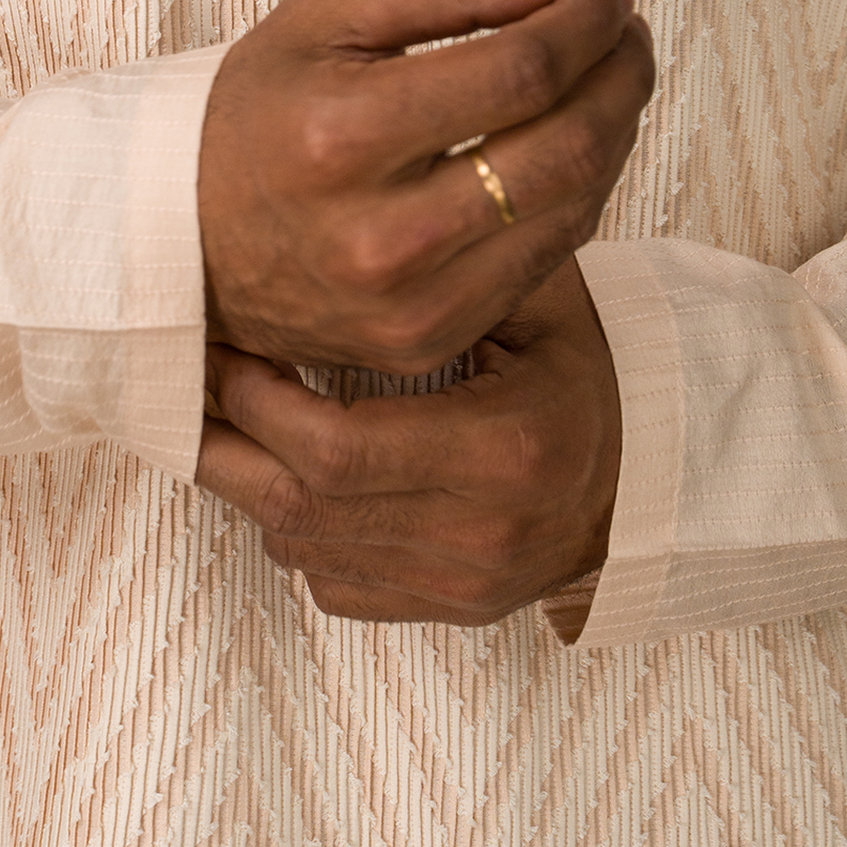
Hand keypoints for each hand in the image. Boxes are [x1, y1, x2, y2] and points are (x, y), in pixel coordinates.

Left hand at [196, 259, 620, 625]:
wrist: (655, 471)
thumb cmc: (589, 367)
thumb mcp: (540, 301)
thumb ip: (454, 272)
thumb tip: (334, 234)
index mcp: (505, 449)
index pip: (337, 450)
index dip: (261, 405)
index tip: (229, 352)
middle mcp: (481, 533)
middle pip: (303, 508)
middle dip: (227, 446)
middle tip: (191, 386)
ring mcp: (463, 583)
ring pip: (304, 550)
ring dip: (250, 486)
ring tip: (223, 419)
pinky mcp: (451, 611)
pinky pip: (331, 587)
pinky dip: (295, 533)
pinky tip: (291, 474)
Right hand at [197, 0, 654, 372]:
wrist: (186, 236)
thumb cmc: (259, 108)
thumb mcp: (328, 11)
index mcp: (344, 134)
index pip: (520, 71)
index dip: (588, 25)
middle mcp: (380, 235)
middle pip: (565, 149)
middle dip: (622, 75)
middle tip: (627, 32)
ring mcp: (409, 302)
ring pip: (572, 208)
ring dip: (615, 131)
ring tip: (610, 77)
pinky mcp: (428, 340)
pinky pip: (546, 262)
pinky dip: (578, 194)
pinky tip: (570, 146)